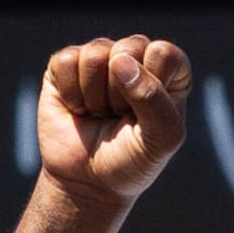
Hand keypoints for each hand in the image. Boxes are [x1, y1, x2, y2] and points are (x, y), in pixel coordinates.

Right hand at [36, 36, 191, 210]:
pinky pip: (66, 62)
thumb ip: (154, 99)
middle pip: (128, 49)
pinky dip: (71, 94)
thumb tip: (120, 61)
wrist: (87, 183)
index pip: (163, 53)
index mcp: (168, 69)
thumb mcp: (161, 139)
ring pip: (95, 55)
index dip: (152, 87)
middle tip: (119, 117)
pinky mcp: (65, 65)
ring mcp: (99, 58)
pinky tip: (77, 109)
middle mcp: (135, 56)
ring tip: (99, 113)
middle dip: (120, 93)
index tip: (146, 116)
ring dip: (94, 96)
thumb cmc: (132, 160)